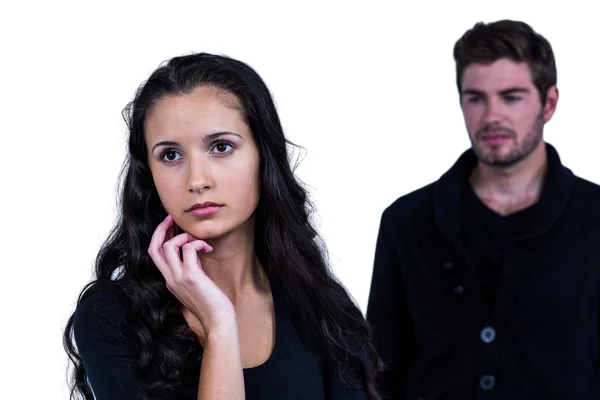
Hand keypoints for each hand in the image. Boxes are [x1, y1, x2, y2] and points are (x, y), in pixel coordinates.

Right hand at [148, 215, 236, 334]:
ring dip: (185, 236)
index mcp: (170, 280)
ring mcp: (178, 278)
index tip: (169, 225)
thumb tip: (193, 251)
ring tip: (200, 241)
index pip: (155, 254)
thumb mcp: (195, 284)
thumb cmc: (212, 304)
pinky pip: (189, 249)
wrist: (218, 322)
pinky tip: (208, 248)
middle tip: (173, 218)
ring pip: (169, 246)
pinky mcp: (191, 276)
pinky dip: (198, 243)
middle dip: (162, 228)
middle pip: (154, 247)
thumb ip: (190, 270)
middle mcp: (170, 279)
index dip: (159, 236)